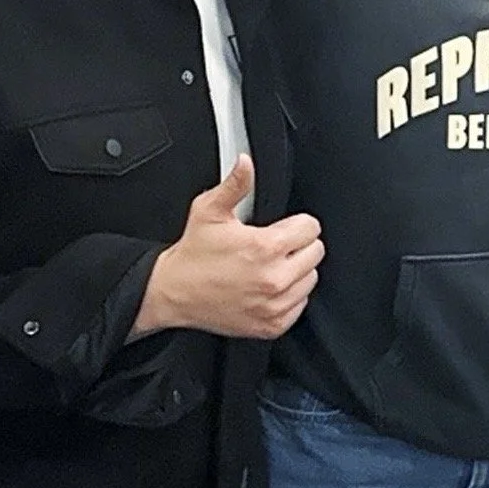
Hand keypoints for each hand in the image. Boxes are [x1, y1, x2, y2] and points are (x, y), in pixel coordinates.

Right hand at [134, 157, 324, 341]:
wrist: (173, 292)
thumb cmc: (193, 254)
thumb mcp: (209, 211)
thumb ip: (235, 184)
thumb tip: (246, 163)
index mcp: (265, 248)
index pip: (311, 229)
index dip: (297, 223)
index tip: (283, 227)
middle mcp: (274, 279)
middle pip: (316, 253)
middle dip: (298, 245)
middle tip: (275, 246)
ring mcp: (274, 305)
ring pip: (311, 279)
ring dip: (296, 271)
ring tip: (270, 266)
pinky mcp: (272, 325)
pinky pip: (300, 305)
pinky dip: (290, 296)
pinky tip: (268, 287)